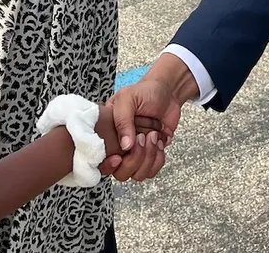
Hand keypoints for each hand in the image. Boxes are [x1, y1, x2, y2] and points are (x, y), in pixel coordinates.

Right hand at [105, 66, 192, 180]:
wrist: (167, 93)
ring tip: (153, 135)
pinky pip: (153, 170)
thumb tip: (125, 146)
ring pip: (138, 174)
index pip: (100, 162)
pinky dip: (159, 158)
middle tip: (142, 137)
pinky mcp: (151, 156)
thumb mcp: (127, 98)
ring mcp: (136, 154)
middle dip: (135, 159)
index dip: (109, 165)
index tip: (120, 155)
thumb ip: (123, 120)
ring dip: (149, 157)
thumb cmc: (144, 92)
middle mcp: (119, 148)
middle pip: (121, 174)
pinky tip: (159, 140)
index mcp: (106, 135)